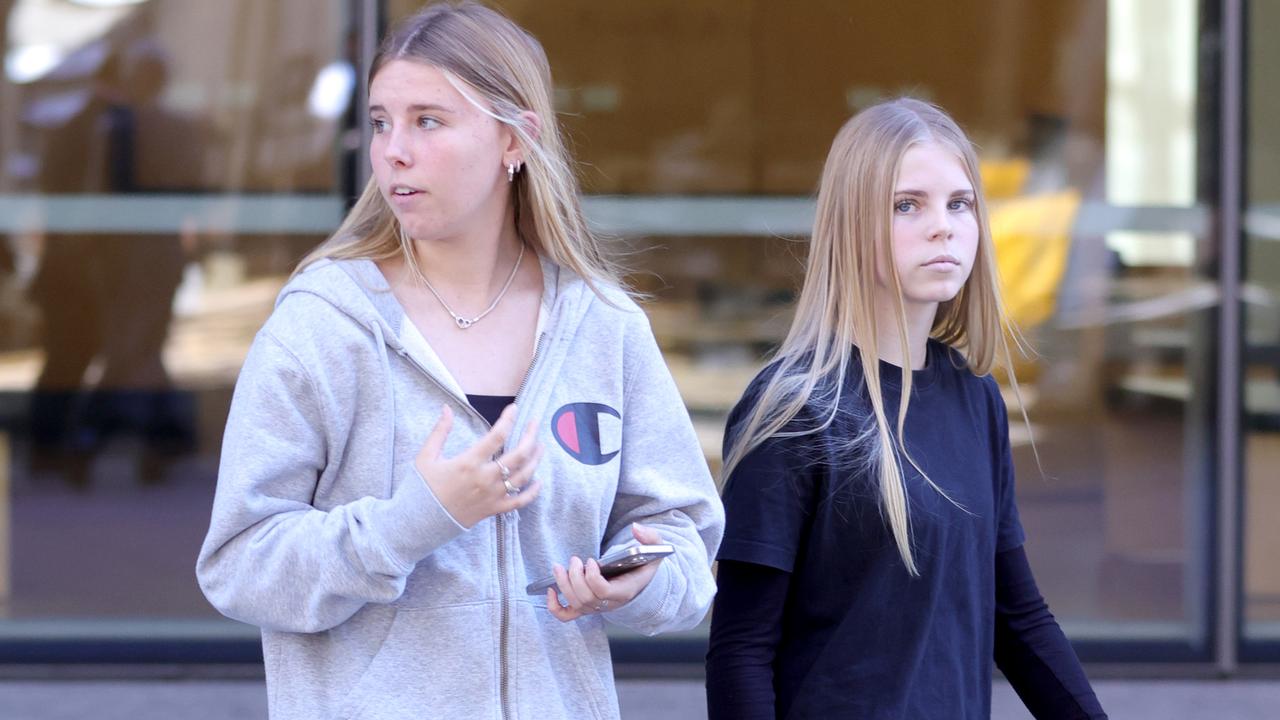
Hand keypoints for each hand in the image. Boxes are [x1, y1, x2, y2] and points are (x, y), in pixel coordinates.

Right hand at [414, 404, 542, 527]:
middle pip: (519, 454)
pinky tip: (539, 481)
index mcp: (469, 462)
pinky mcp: (493, 510)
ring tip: (540, 446)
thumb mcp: (426, 456)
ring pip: (524, 476)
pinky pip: (519, 502)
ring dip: (536, 459)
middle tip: (534, 423)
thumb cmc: (422, 488)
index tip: (514, 408)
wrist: (419, 521)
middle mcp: (485, 478)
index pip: (497, 435)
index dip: (509, 419)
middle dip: (530, 435)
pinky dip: (533, 492)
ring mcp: (491, 496)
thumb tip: (447, 408)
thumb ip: (440, 431)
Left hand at [545, 523, 664, 621]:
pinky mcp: (585, 607)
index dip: (593, 578)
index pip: (604, 592)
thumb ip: (651, 538)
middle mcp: (610, 604)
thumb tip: (636, 528)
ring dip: (564, 585)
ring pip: (576, 604)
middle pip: (586, 599)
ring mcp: (596, 607)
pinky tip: (550, 590)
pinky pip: (566, 615)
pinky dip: (554, 607)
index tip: (591, 561)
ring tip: (559, 567)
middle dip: (575, 578)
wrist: (642, 582)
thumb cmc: (646, 564)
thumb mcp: (656, 549)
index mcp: (625, 590)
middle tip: (574, 560)